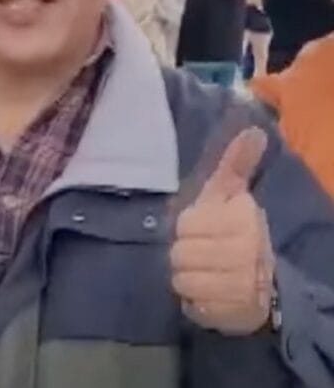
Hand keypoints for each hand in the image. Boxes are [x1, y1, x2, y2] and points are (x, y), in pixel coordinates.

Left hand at [171, 128, 274, 335]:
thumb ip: (235, 164)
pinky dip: (194, 303)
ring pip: (181, 281)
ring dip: (187, 280)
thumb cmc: (233, 232)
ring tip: (204, 274)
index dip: (185, 229)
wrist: (261, 286)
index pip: (184, 225)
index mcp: (242, 217)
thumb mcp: (229, 195)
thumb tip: (254, 129)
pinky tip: (208, 295)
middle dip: (183, 256)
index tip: (200, 230)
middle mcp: (245, 250)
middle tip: (200, 255)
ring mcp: (241, 284)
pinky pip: (192, 306)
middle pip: (179, 255)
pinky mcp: (233, 312)